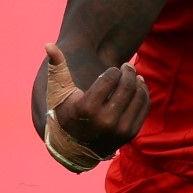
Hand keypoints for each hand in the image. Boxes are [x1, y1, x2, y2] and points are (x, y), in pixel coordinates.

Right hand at [45, 43, 149, 160]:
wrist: (74, 147)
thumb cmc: (66, 112)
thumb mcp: (59, 92)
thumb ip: (57, 68)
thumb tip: (49, 44)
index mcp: (86, 108)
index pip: (110, 78)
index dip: (113, 71)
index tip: (112, 70)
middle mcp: (104, 121)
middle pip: (127, 86)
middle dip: (129, 72)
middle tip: (128, 66)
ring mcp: (119, 129)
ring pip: (139, 95)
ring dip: (138, 81)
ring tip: (133, 76)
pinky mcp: (130, 134)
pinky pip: (144, 107)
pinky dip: (144, 94)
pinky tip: (138, 87)